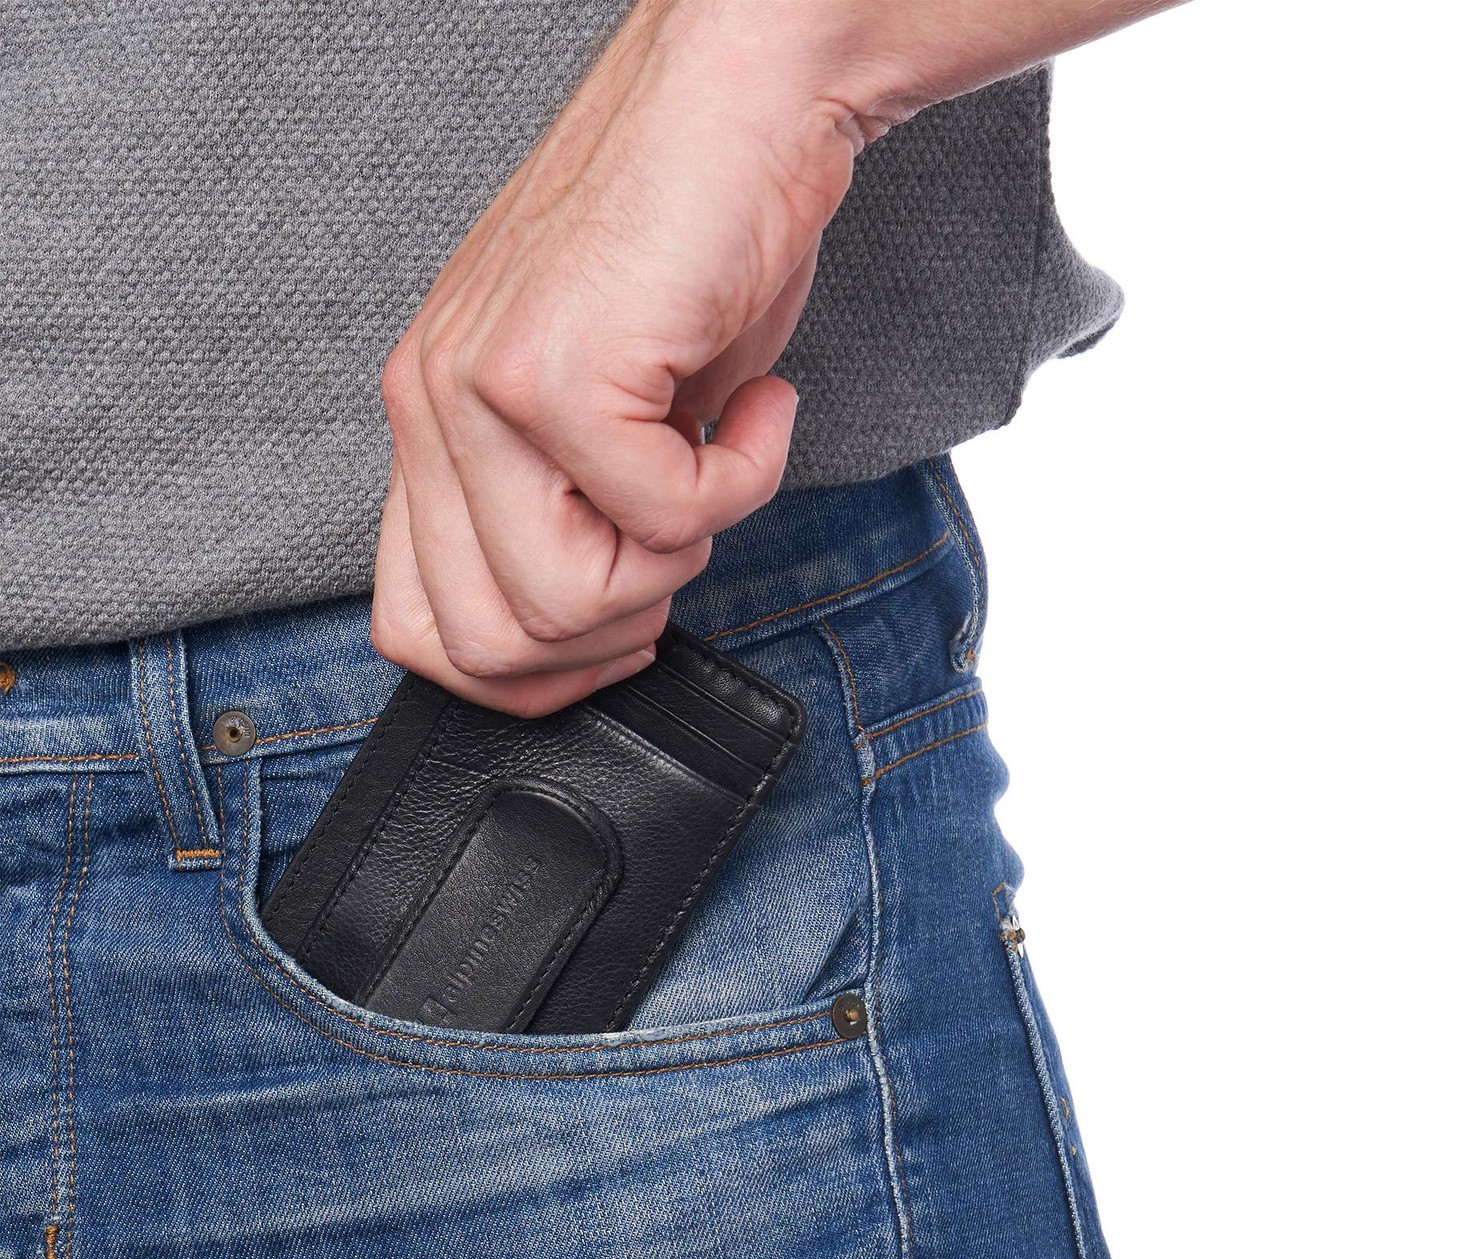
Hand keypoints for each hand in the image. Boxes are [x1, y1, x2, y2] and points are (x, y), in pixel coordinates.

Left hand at [373, 0, 861, 713]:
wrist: (746, 106)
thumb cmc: (688, 255)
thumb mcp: (598, 413)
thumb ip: (559, 511)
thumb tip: (582, 632)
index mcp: (432, 426)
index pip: (420, 631)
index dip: (530, 676)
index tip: (620, 631)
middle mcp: (433, 407)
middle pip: (492, 643)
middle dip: (617, 629)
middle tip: (681, 538)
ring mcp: (484, 388)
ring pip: (567, 601)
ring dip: (678, 559)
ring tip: (715, 460)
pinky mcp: (561, 369)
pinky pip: (665, 518)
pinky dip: (745, 480)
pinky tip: (757, 405)